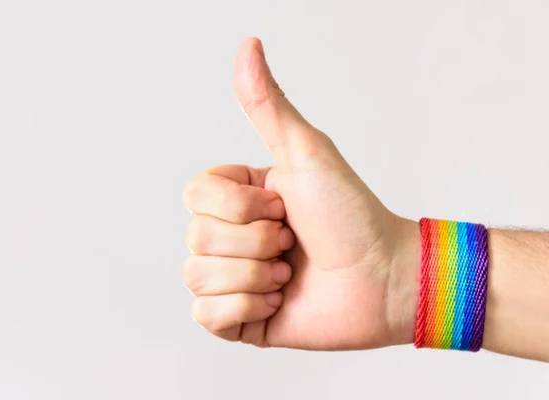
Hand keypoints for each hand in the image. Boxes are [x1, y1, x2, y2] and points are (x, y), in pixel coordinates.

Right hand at [182, 38, 419, 349]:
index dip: (239, 204)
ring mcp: (233, 278)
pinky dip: (246, 308)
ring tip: (288, 273)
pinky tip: (279, 300)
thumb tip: (248, 46)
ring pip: (197, 276)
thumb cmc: (352, 214)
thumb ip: (268, 105)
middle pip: (196, 237)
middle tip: (293, 241)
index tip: (283, 205)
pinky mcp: (240, 319)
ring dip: (253, 274)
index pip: (194, 194)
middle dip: (255, 241)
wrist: (384, 279)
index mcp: (239, 198)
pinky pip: (206, 316)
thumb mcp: (306, 153)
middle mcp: (232, 236)